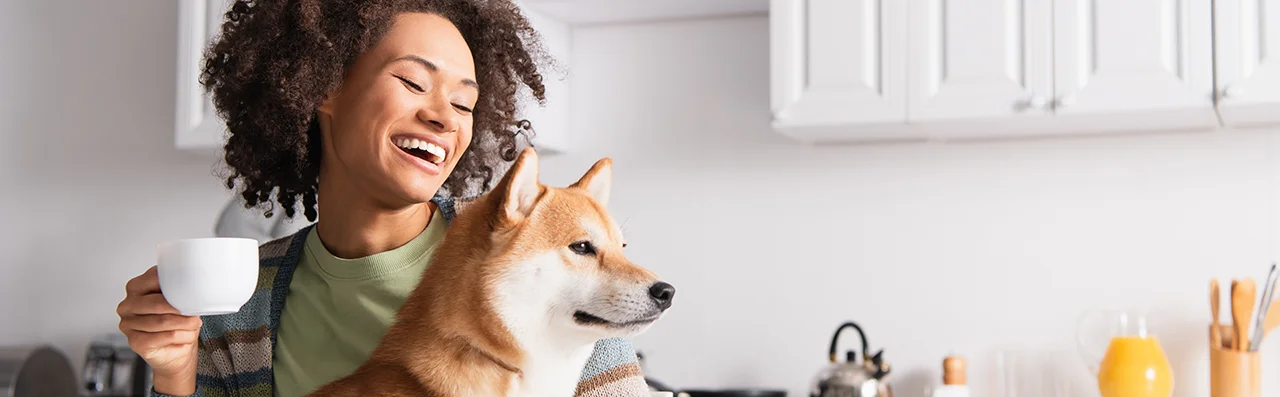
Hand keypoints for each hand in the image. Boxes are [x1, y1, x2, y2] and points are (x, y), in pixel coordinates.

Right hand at [117, 266, 200, 394]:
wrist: (176, 351)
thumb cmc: (177, 322)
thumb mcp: (180, 300)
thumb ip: (179, 290)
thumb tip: (194, 287)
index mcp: (136, 287)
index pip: (154, 278)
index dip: (176, 285)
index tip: (191, 290)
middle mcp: (127, 305)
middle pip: (158, 302)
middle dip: (181, 308)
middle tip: (195, 313)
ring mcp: (128, 324)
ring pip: (163, 320)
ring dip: (185, 324)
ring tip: (194, 324)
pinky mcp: (135, 342)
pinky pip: (164, 336)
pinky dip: (181, 336)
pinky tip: (186, 336)